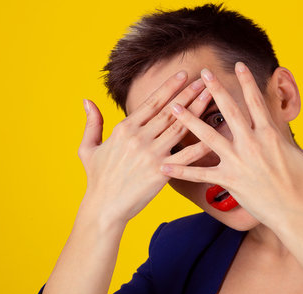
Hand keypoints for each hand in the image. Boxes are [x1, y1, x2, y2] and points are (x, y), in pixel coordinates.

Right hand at [77, 70, 212, 223]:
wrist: (104, 208)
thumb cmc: (97, 179)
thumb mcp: (88, 148)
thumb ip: (92, 123)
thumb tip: (87, 101)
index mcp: (124, 129)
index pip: (152, 102)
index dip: (170, 87)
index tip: (184, 75)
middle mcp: (139, 138)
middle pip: (170, 111)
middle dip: (189, 93)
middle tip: (206, 79)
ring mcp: (151, 155)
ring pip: (180, 127)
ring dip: (197, 110)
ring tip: (212, 96)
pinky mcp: (161, 172)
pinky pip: (186, 156)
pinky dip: (202, 143)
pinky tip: (215, 133)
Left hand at [159, 62, 302, 227]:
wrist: (296, 214)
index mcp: (270, 134)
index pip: (255, 101)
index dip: (246, 81)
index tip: (237, 66)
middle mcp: (251, 143)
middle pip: (229, 111)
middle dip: (213, 90)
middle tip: (199, 75)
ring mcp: (238, 161)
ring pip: (208, 136)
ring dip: (190, 121)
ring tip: (173, 108)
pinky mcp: (228, 180)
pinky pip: (201, 174)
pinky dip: (182, 169)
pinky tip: (164, 165)